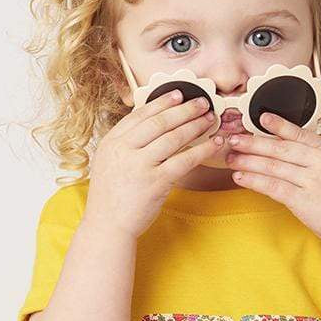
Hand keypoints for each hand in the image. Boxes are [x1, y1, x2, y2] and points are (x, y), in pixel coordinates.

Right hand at [84, 90, 225, 238]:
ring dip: (195, 125)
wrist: (106, 226)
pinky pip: (184, 160)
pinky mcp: (156, 182)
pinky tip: (214, 144)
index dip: (161, 102)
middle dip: (184, 109)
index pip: (139, 115)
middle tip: (202, 102)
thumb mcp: (109, 162)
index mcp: (112, 142)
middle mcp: (124, 150)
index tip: (178, 94)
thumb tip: (152, 123)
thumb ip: (127, 143)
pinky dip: (202, 149)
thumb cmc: (111, 196)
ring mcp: (140, 166)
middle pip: (159, 122)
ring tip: (210, 118)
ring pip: (173, 137)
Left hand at [225, 112, 320, 250]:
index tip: (260, 117)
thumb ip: (319, 158)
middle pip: (280, 148)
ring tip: (230, 158)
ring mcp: (313, 181)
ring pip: (273, 166)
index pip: (300, 133)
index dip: (278, 125)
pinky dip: (254, 180)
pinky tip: (240, 177)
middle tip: (233, 138)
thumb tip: (292, 149)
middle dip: (253, 142)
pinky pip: (273, 186)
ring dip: (248, 161)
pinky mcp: (304, 201)